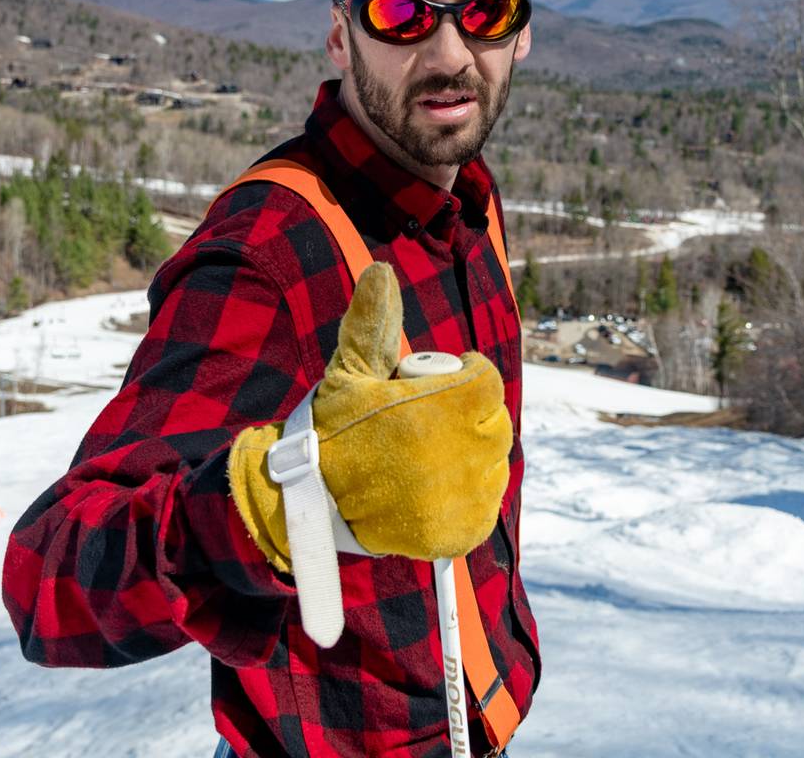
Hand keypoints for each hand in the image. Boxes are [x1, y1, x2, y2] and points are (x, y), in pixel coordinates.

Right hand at [228, 262, 511, 569]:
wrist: (310, 498)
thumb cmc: (333, 426)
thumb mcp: (351, 369)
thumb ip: (373, 320)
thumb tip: (381, 271)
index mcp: (442, 407)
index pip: (484, 380)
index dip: (466, 375)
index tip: (442, 382)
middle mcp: (461, 452)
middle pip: (493, 421)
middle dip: (470, 414)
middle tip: (434, 419)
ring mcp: (464, 496)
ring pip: (493, 463)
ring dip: (471, 454)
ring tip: (432, 454)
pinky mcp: (460, 532)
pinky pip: (484, 504)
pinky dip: (468, 496)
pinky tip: (435, 487)